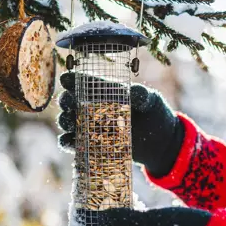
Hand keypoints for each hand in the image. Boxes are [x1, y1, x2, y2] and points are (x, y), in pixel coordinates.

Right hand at [56, 71, 184, 177]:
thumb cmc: (155, 114)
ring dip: (65, 121)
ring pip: (69, 122)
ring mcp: (91, 127)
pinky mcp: (92, 145)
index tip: (65, 79)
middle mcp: (94, 108)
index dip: (73, 80)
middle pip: (71, 102)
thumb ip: (142, 95)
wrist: (161, 142)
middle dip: (66, 101)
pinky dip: (67, 142)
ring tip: (69, 122)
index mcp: (105, 92)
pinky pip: (74, 144)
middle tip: (68, 103)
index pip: (85, 83)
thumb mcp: (151, 101)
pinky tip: (69, 140)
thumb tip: (135, 93)